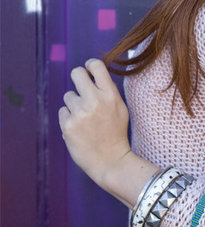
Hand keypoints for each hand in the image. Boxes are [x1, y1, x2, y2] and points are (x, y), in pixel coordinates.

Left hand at [59, 58, 130, 189]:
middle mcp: (95, 100)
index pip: (96, 65)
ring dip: (74, 104)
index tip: (89, 70)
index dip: (90, 65)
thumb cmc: (116, 133)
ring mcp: (80, 112)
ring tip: (85, 119)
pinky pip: (63, 111)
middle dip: (78, 77)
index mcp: (110, 95)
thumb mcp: (120, 108)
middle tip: (81, 88)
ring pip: (68, 96)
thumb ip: (108, 91)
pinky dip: (69, 118)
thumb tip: (93, 75)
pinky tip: (79, 129)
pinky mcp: (67, 125)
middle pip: (77, 73)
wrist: (110, 160)